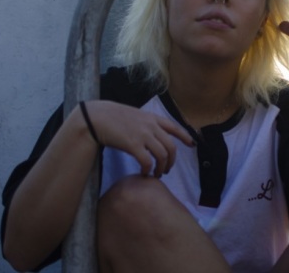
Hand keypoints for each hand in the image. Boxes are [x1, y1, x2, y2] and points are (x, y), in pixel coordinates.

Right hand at [78, 100, 194, 177]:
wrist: (96, 117)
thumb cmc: (111, 117)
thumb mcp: (134, 115)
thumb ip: (145, 124)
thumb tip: (152, 135)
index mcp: (152, 118)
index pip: (174, 127)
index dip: (185, 136)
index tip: (192, 145)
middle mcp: (151, 126)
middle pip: (171, 146)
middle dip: (172, 161)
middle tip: (167, 170)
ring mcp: (143, 135)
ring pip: (162, 156)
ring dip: (161, 168)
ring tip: (157, 174)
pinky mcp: (133, 145)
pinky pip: (148, 161)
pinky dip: (149, 170)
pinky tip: (145, 173)